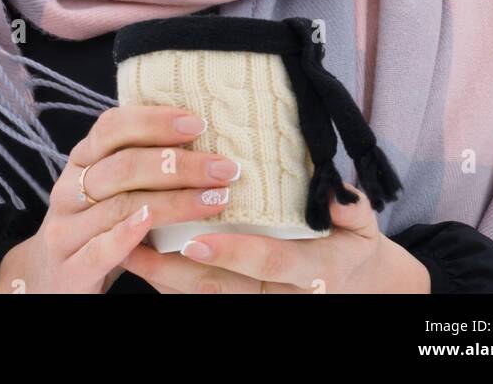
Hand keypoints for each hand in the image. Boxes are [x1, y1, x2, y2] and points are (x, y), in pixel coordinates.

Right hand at [0, 103, 242, 292]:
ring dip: (174, 202)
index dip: (154, 121)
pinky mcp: (69, 267)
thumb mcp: (111, 188)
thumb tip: (201, 135)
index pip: (113, 126)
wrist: (48, 277)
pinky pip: (100, 248)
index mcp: (82, 160)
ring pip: (120, 206)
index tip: (198, 124)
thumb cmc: (96, 224)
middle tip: (223, 168)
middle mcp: (69, 189)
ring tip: (215, 199)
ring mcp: (66, 229)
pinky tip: (154, 225)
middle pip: (124, 166)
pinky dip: (128, 235)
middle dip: (179, 165)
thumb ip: (140, 163)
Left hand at [119, 181, 431, 293]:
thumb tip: (337, 193)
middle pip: (224, 290)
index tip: (195, 240)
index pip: (270, 263)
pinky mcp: (247, 300)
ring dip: (165, 280)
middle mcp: (283, 293)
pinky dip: (173, 284)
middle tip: (141, 248)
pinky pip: (206, 298)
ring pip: (208, 298)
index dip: (233, 253)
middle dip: (178, 273)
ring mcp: (263, 300)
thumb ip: (350, 206)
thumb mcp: (362, 223)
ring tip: (129, 252)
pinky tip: (144, 261)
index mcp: (314, 271)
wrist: (359, 284)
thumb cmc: (353, 242)